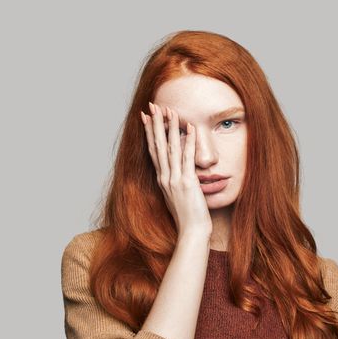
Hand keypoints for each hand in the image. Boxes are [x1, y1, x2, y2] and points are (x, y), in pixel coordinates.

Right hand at [140, 102, 212, 238]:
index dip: (149, 133)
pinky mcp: (187, 182)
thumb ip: (174, 184)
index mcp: (162, 180)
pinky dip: (189, 141)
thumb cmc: (187, 218)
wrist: (191, 232)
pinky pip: (188, 157)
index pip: (153, 151)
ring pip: (171, 148)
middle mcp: (165, 177)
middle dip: (155, 124)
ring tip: (169, 110)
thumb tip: (175, 175)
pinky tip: (191, 127)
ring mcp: (174, 180)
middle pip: (158, 146)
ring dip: (170, 128)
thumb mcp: (176, 197)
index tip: (146, 117)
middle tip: (152, 106)